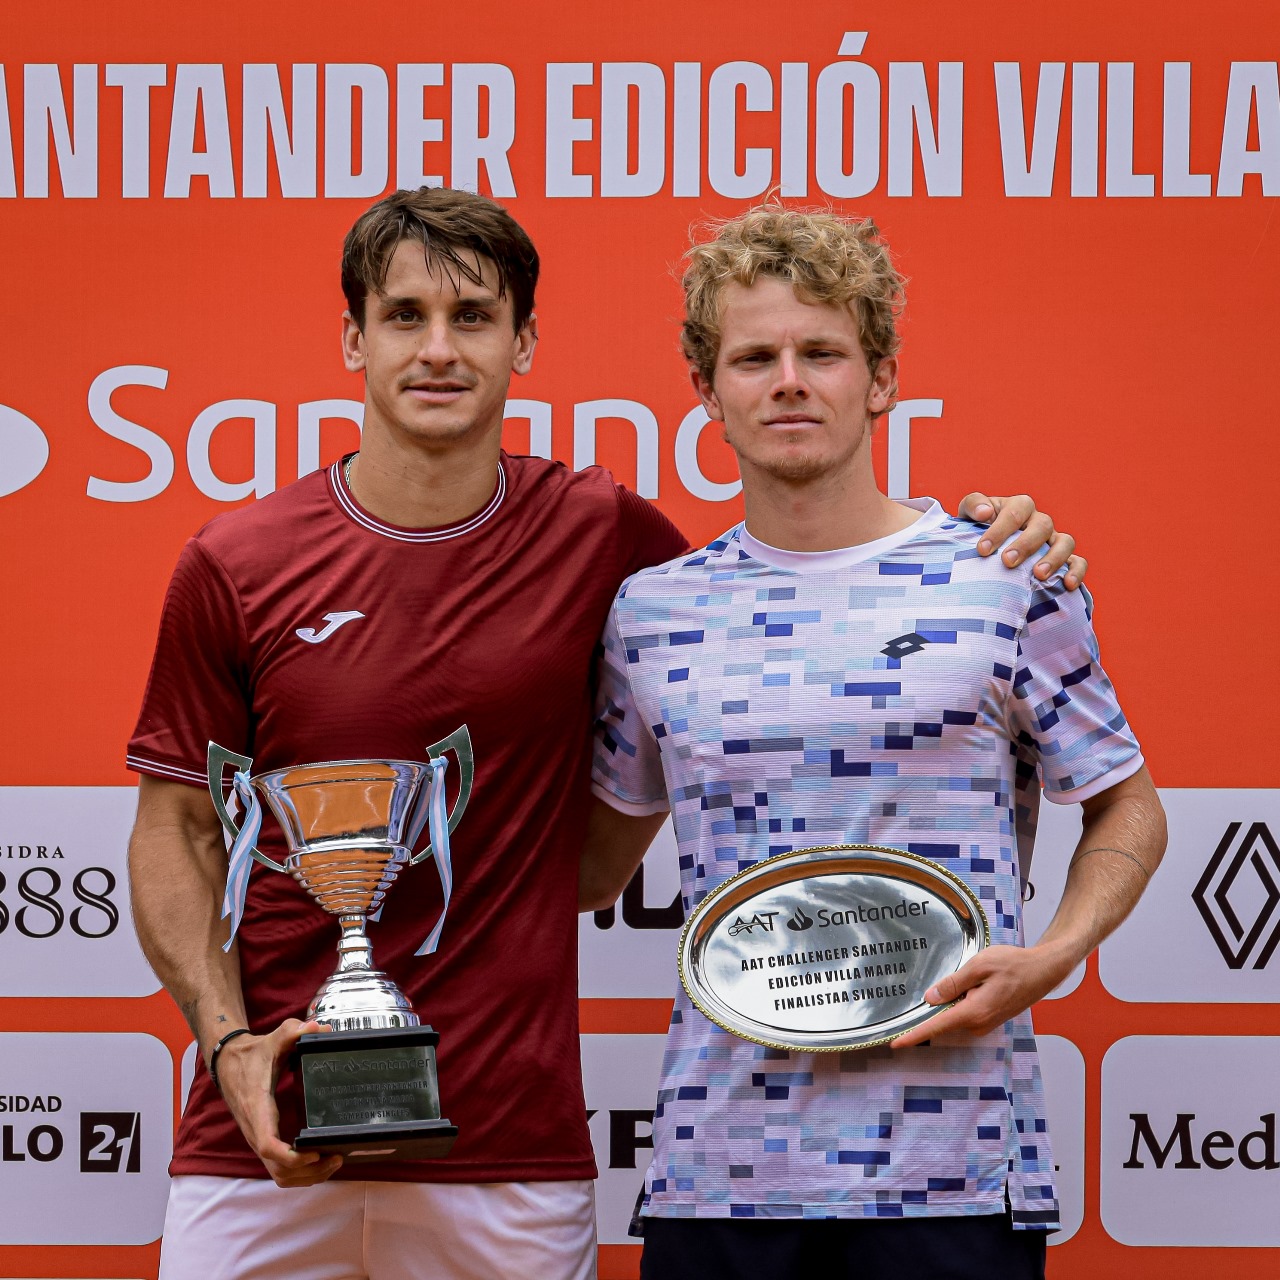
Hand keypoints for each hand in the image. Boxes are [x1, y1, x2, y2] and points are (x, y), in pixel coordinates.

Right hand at [212, 1019, 342, 1187]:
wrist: (228, 1063)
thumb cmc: (253, 1054)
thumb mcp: (274, 1038)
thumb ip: (294, 1031)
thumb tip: (318, 1028)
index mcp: (258, 1108)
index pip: (267, 1144)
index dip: (289, 1157)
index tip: (314, 1153)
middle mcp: (256, 1130)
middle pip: (277, 1169)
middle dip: (308, 1172)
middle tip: (336, 1157)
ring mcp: (258, 1138)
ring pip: (278, 1175)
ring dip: (305, 1177)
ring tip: (332, 1162)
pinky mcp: (263, 1141)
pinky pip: (278, 1169)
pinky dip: (298, 1174)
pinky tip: (318, 1162)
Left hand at [888, 943, 1071, 1048]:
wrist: (1043, 970)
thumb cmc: (1013, 964)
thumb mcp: (978, 966)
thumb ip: (953, 984)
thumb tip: (930, 998)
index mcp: (974, 1012)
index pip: (937, 1026)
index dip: (914, 1035)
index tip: (895, 1044)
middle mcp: (979, 1023)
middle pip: (944, 1020)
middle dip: (933, 1008)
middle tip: (937, 987)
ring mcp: (985, 1023)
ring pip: (955, 1015)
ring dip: (950, 1001)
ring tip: (966, 979)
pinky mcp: (989, 1018)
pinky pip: (966, 1012)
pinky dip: (960, 1001)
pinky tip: (970, 984)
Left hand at [957, 493, 1087, 589]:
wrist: (985, 552)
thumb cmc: (976, 532)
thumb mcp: (969, 515)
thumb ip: (973, 505)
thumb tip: (985, 512)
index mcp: (1018, 507)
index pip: (1015, 511)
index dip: (1000, 529)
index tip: (983, 549)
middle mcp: (1039, 521)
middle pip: (1042, 525)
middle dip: (1025, 544)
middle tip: (1007, 562)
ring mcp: (1054, 540)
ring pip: (1065, 542)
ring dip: (1054, 558)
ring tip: (1038, 575)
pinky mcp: (1064, 559)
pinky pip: (1078, 562)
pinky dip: (1076, 571)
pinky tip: (1068, 585)